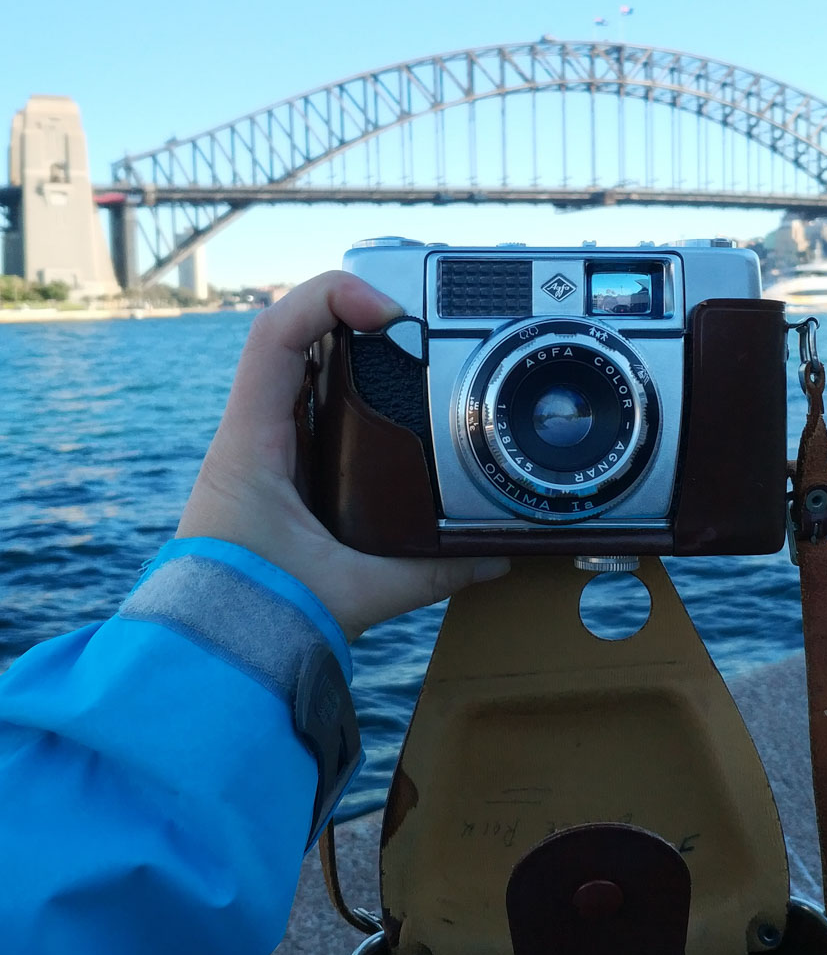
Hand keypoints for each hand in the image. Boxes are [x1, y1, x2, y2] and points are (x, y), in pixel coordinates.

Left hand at [176, 271, 508, 639]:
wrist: (206, 655)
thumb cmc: (253, 615)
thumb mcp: (353, 591)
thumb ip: (429, 574)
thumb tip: (493, 560)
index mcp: (254, 445)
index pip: (275, 335)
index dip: (329, 298)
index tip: (389, 310)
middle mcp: (250, 436)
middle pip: (291, 337)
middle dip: (349, 312)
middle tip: (412, 320)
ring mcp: (258, 451)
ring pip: (297, 369)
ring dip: (345, 347)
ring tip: (406, 346)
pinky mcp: (272, 474)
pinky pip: (303, 407)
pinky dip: (343, 389)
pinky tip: (385, 404)